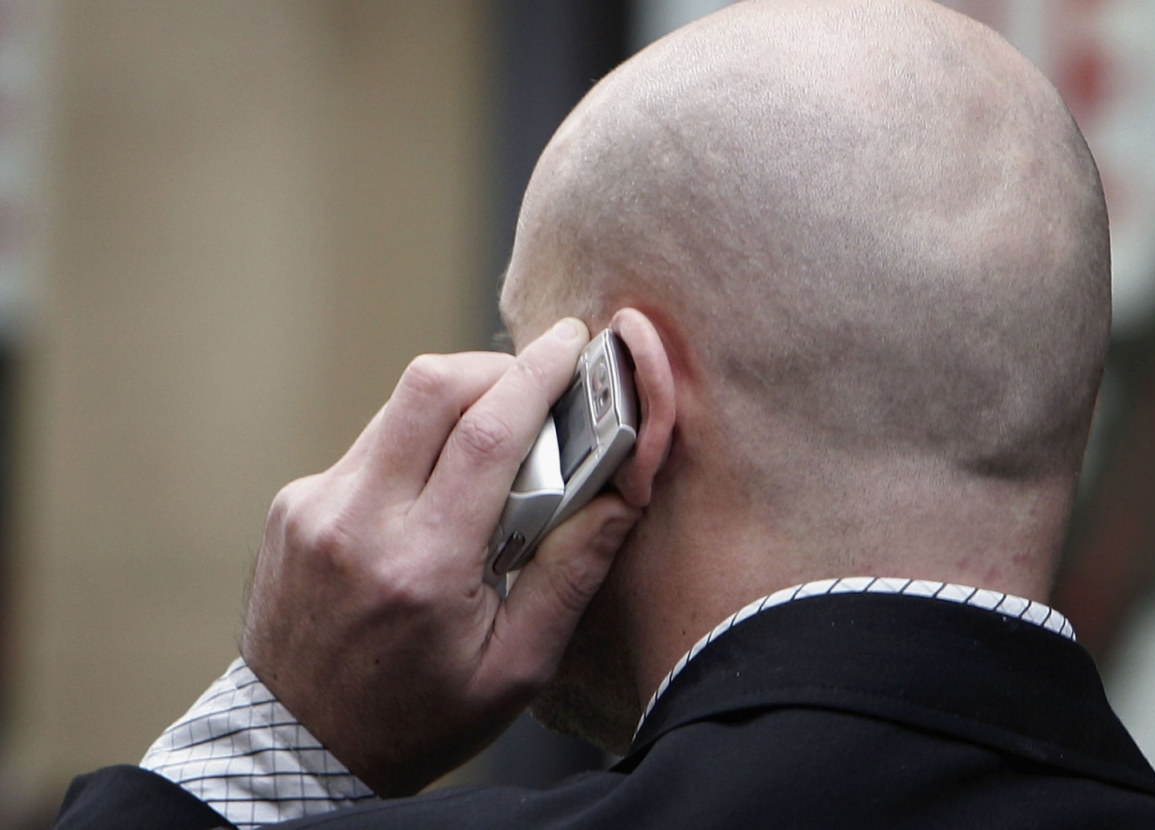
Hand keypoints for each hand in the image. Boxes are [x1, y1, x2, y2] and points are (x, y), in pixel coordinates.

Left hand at [240, 318, 641, 796]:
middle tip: (535, 387)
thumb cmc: (416, 717)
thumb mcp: (516, 665)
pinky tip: (432, 497)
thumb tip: (622, 490)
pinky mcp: (293, 505)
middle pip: (429, 387)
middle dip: (493, 368)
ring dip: (455, 407)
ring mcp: (313, 508)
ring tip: (490, 454)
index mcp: (421, 567)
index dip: (536, 374)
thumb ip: (572, 570)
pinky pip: (370, 446)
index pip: (486, 434)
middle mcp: (356, 523)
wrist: (297, 747)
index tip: (569, 342)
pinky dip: (415, 448)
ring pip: (397, 407)